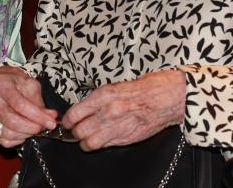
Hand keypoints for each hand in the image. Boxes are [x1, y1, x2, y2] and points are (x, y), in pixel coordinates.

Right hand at [0, 66, 56, 147]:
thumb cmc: (14, 82)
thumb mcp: (29, 84)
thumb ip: (39, 102)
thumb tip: (51, 116)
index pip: (20, 104)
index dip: (37, 116)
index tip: (51, 122)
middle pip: (12, 121)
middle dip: (33, 127)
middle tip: (45, 127)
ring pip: (8, 134)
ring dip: (27, 134)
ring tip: (35, 127)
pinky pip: (4, 141)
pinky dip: (18, 139)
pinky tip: (24, 131)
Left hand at [62, 70, 185, 150]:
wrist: (166, 98)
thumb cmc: (142, 89)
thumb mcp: (114, 86)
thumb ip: (97, 99)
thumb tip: (82, 109)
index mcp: (103, 96)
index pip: (74, 114)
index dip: (67, 120)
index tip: (66, 121)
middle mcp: (108, 113)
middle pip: (79, 131)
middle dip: (75, 132)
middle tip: (75, 130)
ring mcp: (117, 127)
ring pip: (90, 143)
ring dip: (85, 141)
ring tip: (86, 138)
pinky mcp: (126, 138)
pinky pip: (105, 146)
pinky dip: (99, 144)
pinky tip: (100, 139)